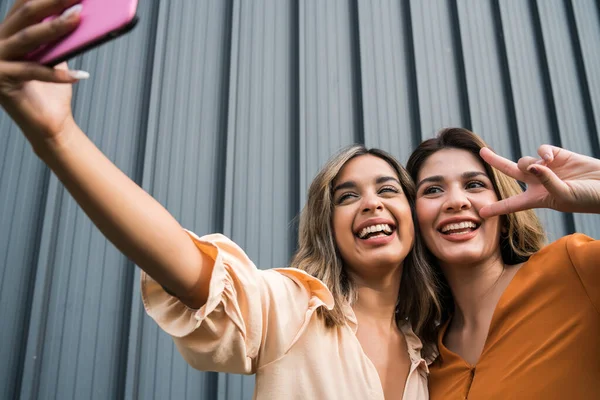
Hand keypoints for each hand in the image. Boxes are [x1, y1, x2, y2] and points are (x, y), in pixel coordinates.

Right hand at [0, 0, 87, 151]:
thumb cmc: (52, 93)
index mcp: (8, 34)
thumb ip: (60, 37)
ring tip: (78, 17)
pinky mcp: (2, 81)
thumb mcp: (56, 57)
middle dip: (53, 1)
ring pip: (28, 38)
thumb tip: (79, 12)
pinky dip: (58, 74)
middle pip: (26, 15)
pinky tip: (81, 74)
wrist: (47, 126)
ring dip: (56, 27)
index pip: (24, 5)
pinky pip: (34, 72)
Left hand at [479, 145, 599, 217]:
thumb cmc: (588, 198)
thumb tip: (531, 165)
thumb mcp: (565, 196)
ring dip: (528, 162)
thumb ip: (546, 182)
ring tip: (546, 167)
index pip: (512, 204)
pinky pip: (541, 150)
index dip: (497, 208)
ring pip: (524, 160)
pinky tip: (552, 159)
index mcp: (538, 199)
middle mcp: (538, 183)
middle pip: (510, 172)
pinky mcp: (558, 156)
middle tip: (481, 152)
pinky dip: (543, 153)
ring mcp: (547, 168)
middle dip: (495, 161)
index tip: (480, 212)